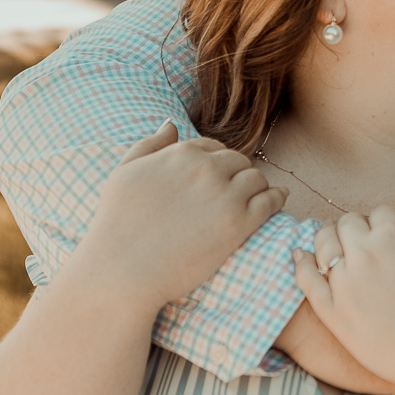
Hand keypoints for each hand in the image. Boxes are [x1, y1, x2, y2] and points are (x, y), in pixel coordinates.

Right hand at [77, 121, 287, 312]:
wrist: (122, 272)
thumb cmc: (116, 224)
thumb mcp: (123, 173)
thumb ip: (150, 144)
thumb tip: (171, 123)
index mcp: (182, 153)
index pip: (213, 147)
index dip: (216, 162)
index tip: (216, 178)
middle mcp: (207, 168)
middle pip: (238, 161)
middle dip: (237, 173)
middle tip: (234, 192)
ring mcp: (226, 195)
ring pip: (258, 178)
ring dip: (257, 186)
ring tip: (253, 199)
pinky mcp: (239, 223)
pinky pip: (271, 201)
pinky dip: (277, 198)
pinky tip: (278, 200)